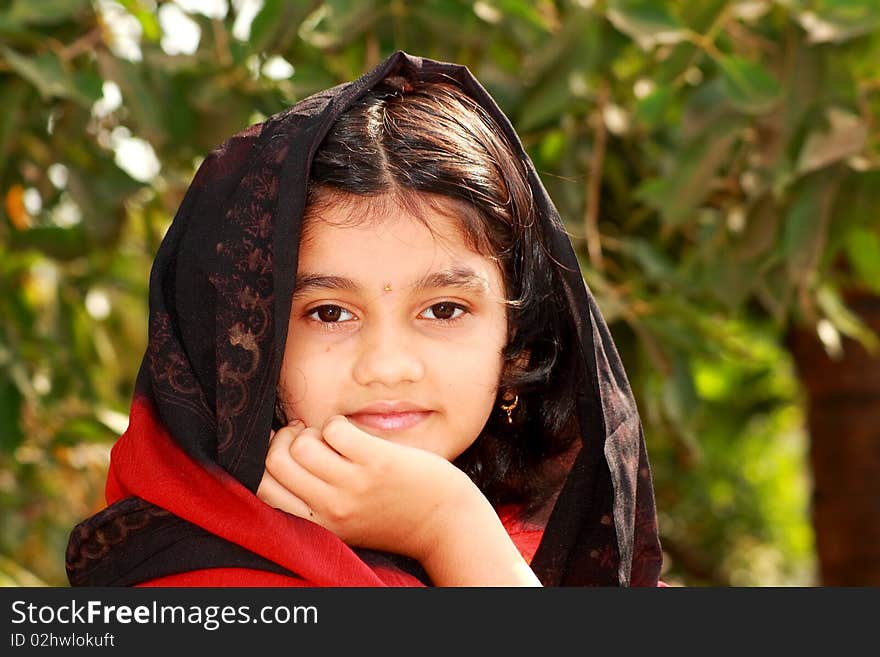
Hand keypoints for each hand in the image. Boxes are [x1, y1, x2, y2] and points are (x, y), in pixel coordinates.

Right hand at [257, 415, 475, 561]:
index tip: (290, 451)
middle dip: (285, 439)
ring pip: (300, 444)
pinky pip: (333, 429)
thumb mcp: (344, 520)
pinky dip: (337, 423)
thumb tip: (281, 450)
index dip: (268, 460)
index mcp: (318, 525)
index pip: (262, 490)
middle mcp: (330, 509)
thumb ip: (313, 498)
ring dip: (312, 431)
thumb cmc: (392, 515)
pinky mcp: (376, 462)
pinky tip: (353, 433)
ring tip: (333, 437)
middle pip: (274, 463)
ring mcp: (353, 485)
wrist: (444, 524)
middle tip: (307, 436)